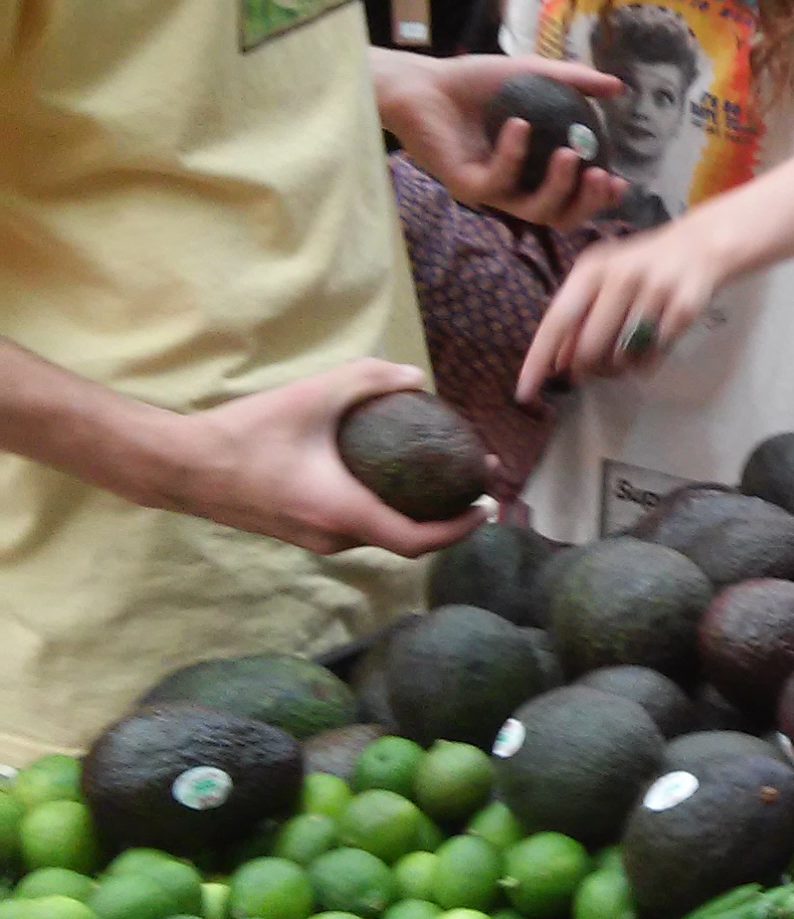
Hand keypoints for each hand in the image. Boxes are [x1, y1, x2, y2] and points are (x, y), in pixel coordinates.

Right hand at [164, 359, 492, 557]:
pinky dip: (383, 511)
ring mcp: (313, 540)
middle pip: (404, 540)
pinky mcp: (297, 533)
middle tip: (473, 481)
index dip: (459, 528)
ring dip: (414, 514)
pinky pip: (354, 529)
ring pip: (378, 536)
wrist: (180, 467)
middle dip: (446, 516)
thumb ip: (366, 380)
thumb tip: (415, 378)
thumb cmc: (246, 434)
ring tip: (439, 478)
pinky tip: (389, 478)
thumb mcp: (311, 396)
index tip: (489, 507)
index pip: (416, 540)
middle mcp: (332, 538)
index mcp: (342, 513)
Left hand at [375, 53, 628, 227]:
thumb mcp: (535, 74)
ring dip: (558, 188)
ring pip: (534, 211)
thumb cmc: (476, 81)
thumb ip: (575, 81)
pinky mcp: (465, 186)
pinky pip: (497, 182)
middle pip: (560, 216)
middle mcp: (515, 187)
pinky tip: (519, 125)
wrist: (424, 81)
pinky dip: (513, 154)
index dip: (600, 198)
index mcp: (534, 170)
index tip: (620, 181)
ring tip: (569, 155)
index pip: (573, 197)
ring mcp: (491, 189)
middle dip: (587, 204)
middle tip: (602, 177)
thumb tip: (618, 87)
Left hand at [517, 208, 737, 401]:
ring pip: (622, 357)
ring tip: (627, 349)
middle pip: (589, 349)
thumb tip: (557, 365)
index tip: (524, 392)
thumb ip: (577, 316)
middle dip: (587, 368)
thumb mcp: (603, 280)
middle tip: (593, 369)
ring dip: (620, 366)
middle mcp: (621, 277)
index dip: (538, 359)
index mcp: (592, 269)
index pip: (557, 321)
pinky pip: (654, 356)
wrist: (700, 244)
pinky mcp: (684, 309)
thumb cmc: (640, 267)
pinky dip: (648, 361)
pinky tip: (652, 343)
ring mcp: (655, 293)